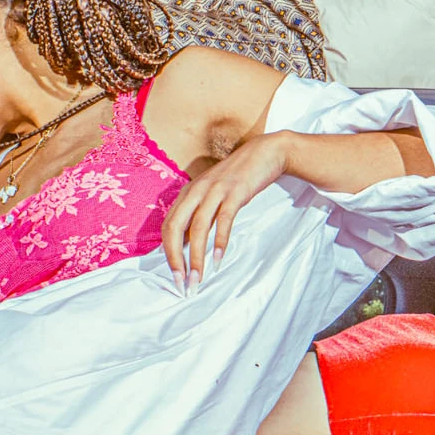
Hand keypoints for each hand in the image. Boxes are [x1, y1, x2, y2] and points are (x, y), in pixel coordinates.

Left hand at [161, 132, 288, 286]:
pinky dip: (220, 241)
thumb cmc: (239, 177)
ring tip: (198, 278)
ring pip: (197, 228)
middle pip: (175, 227)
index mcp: (188, 192)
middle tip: (182, 283)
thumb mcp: (213, 194)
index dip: (168, 253)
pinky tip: (220, 258)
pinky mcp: (235, 192)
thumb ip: (198, 214)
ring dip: (196, 256)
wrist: (266, 152)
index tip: (175, 276)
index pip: (168, 226)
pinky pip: (223, 220)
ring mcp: (215, 190)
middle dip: (175, 259)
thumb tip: (186, 243)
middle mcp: (196, 191)